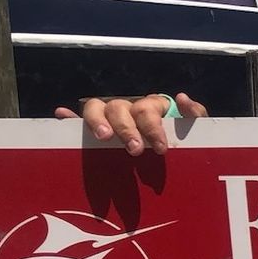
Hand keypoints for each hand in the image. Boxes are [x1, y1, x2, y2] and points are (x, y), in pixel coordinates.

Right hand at [55, 92, 207, 153]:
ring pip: (96, 108)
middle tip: (135, 151)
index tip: (160, 149)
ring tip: (103, 137)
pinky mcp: (93, 129)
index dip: (153, 127)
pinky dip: (69, 118)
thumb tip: (182, 98)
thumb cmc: (182, 142)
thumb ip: (196, 115)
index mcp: (151, 107)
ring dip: (97, 120)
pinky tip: (61, 115)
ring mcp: (108, 117)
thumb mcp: (196, 130)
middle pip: (120, 108)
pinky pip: (77, 121)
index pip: (148, 109)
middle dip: (126, 129)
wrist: (174, 160)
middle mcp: (127, 109)